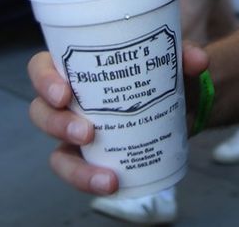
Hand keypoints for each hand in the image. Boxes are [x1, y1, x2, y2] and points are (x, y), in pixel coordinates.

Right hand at [27, 44, 210, 194]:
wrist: (182, 103)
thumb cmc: (163, 71)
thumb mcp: (173, 58)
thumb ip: (185, 54)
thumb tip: (199, 60)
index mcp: (78, 66)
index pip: (42, 67)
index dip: (43, 80)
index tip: (64, 93)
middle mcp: (70, 99)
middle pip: (40, 111)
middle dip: (56, 125)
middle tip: (87, 132)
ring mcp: (75, 130)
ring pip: (56, 150)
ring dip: (74, 167)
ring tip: (104, 175)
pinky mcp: (88, 156)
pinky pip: (76, 172)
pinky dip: (89, 181)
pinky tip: (111, 183)